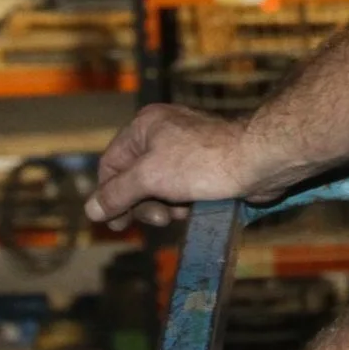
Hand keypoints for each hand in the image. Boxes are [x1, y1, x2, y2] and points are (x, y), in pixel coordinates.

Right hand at [87, 104, 288, 229]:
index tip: (117, 223)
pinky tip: (194, 207)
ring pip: (158, 187)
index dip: (110, 195)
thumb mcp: (149, 177)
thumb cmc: (202, 162)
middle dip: (143, 203)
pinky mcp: (205, 165)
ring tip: (181, 210)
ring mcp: (185, 149)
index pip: (111, 163)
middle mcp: (163, 133)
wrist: (257, 161)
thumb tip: (91, 211)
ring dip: (164, 206)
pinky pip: (181, 189)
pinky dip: (182, 202)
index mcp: (145, 126)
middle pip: (134, 178)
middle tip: (159, 219)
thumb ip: (117, 193)